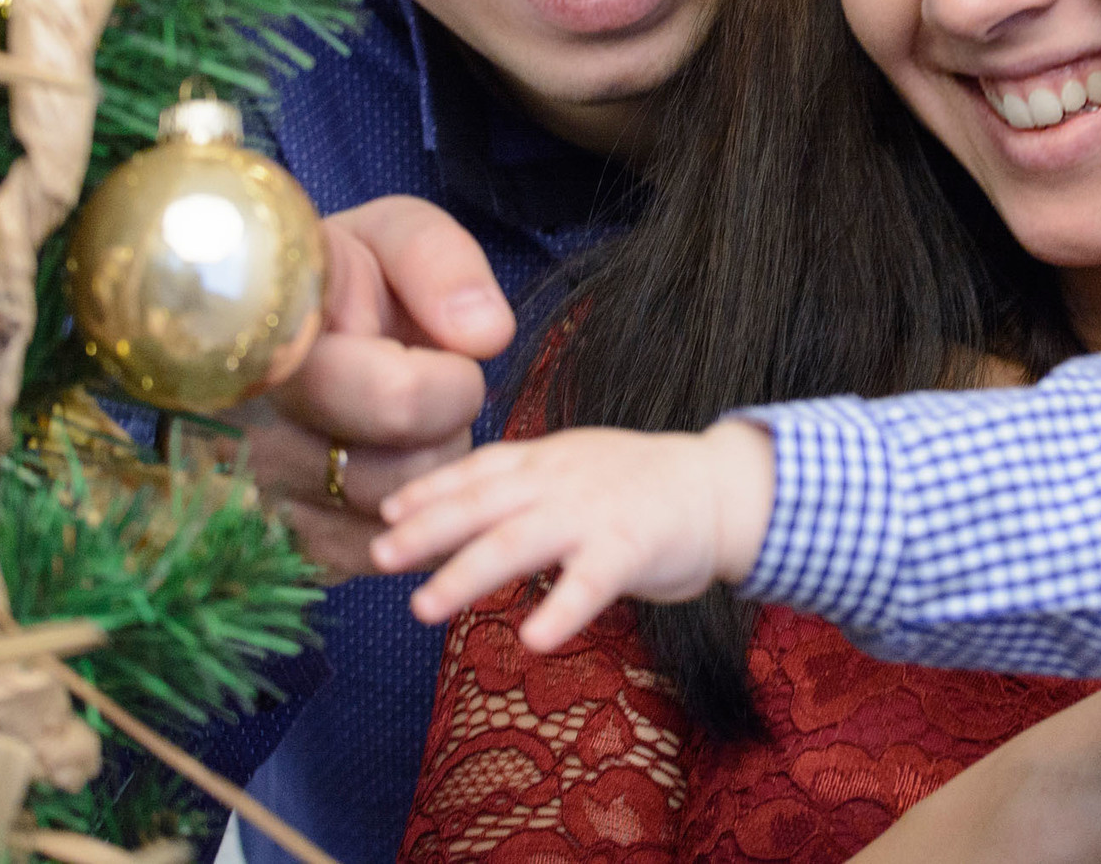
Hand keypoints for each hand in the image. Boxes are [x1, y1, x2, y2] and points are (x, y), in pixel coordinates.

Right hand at [241, 196, 514, 579]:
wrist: (276, 317)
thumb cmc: (343, 276)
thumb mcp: (391, 233)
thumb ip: (442, 264)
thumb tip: (486, 335)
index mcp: (279, 345)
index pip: (398, 402)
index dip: (449, 384)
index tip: (444, 354)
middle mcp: (250, 433)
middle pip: (402, 475)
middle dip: (444, 431)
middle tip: (425, 387)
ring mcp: (255, 497)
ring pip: (392, 525)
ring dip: (423, 475)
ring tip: (400, 423)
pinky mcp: (274, 543)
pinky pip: (368, 559)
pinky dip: (399, 519)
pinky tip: (383, 461)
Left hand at [371, 420, 778, 641]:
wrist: (723, 487)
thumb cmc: (643, 488)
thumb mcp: (576, 471)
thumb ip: (527, 491)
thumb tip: (462, 519)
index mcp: (548, 460)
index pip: (478, 470)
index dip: (430, 489)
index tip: (385, 511)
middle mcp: (562, 480)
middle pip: (482, 504)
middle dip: (426, 529)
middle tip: (378, 556)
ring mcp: (594, 512)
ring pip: (518, 541)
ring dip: (465, 573)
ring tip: (422, 607)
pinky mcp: (631, 547)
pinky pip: (590, 582)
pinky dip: (560, 611)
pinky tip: (532, 641)